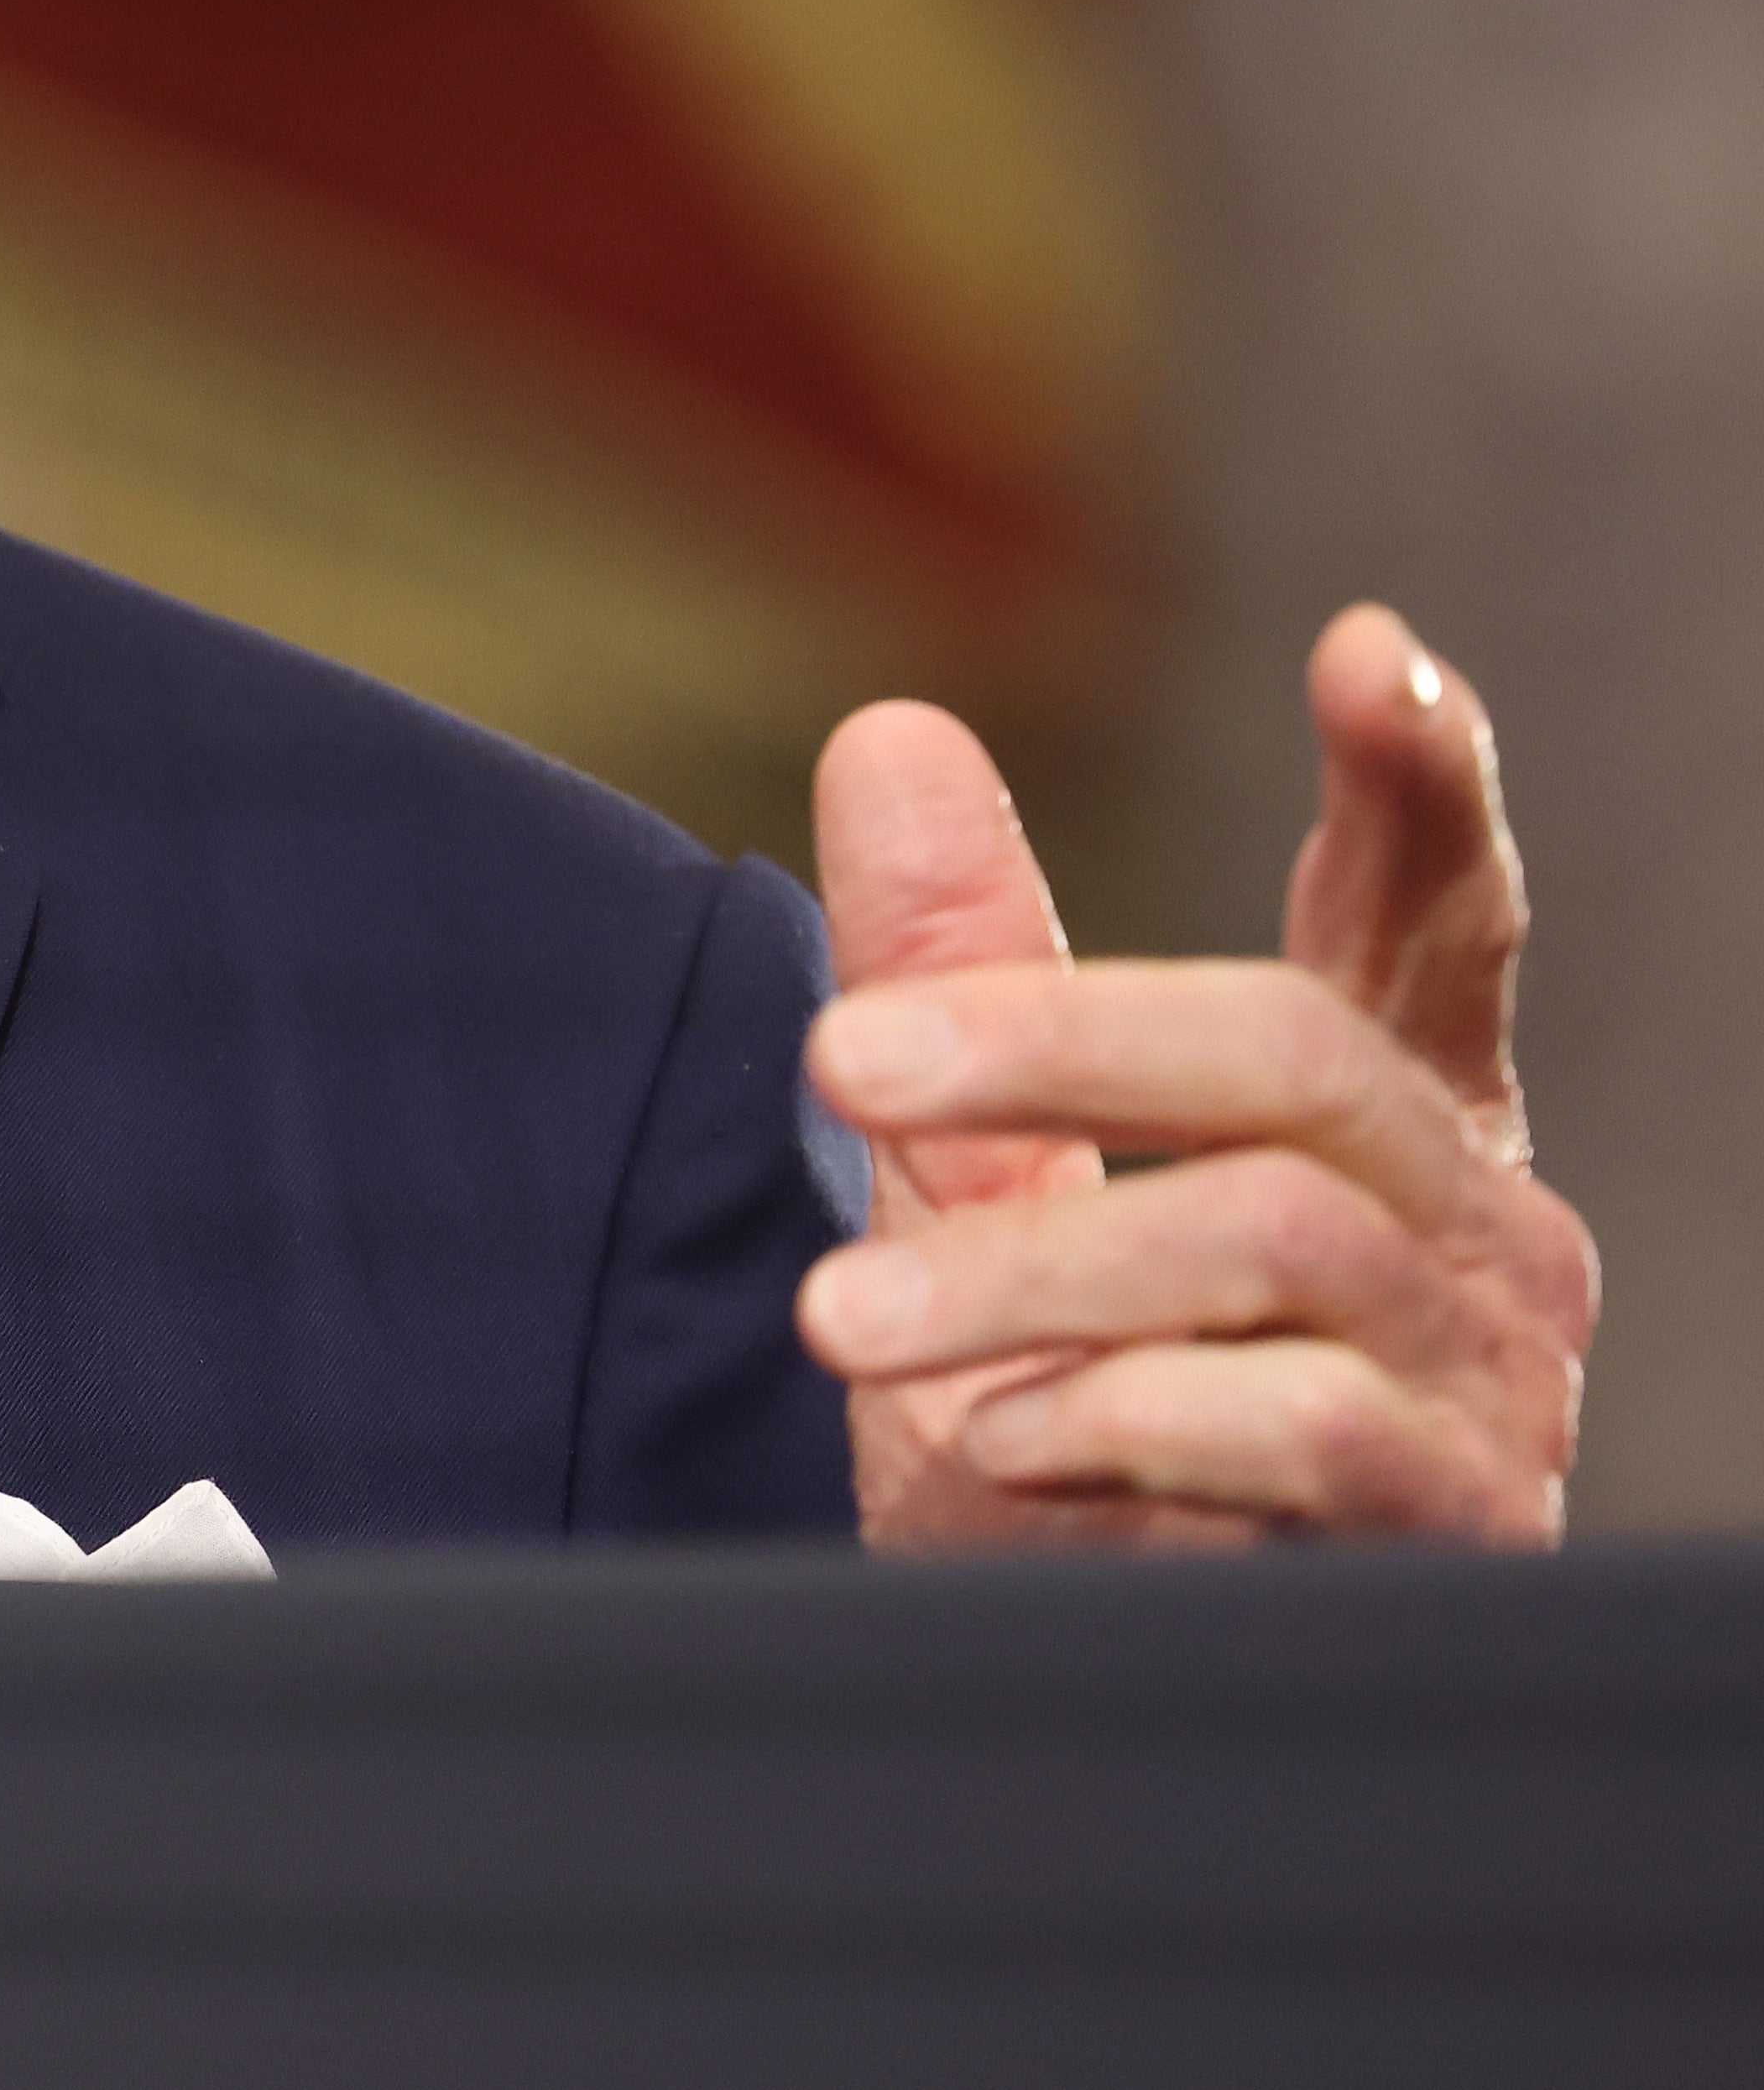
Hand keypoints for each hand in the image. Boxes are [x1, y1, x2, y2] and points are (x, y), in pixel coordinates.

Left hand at [798, 607, 1593, 1548]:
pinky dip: (1121, 1414)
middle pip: (1293, 1051)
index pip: (1431, 921)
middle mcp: (1471, 1221)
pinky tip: (988, 1436)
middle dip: (1047, 1041)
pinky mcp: (1457, 1519)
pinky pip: (1304, 1425)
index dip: (1425, 787)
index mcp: (1385, 1109)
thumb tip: (890, 733)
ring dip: (1023, 1270)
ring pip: (1268, 1233)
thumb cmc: (1062, 1396)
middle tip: (836, 1063)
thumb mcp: (983, 1164)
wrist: (1089, 1670)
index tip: (1372, 653)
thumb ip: (959, 962)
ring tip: (839, 1311)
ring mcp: (1487, 1373)